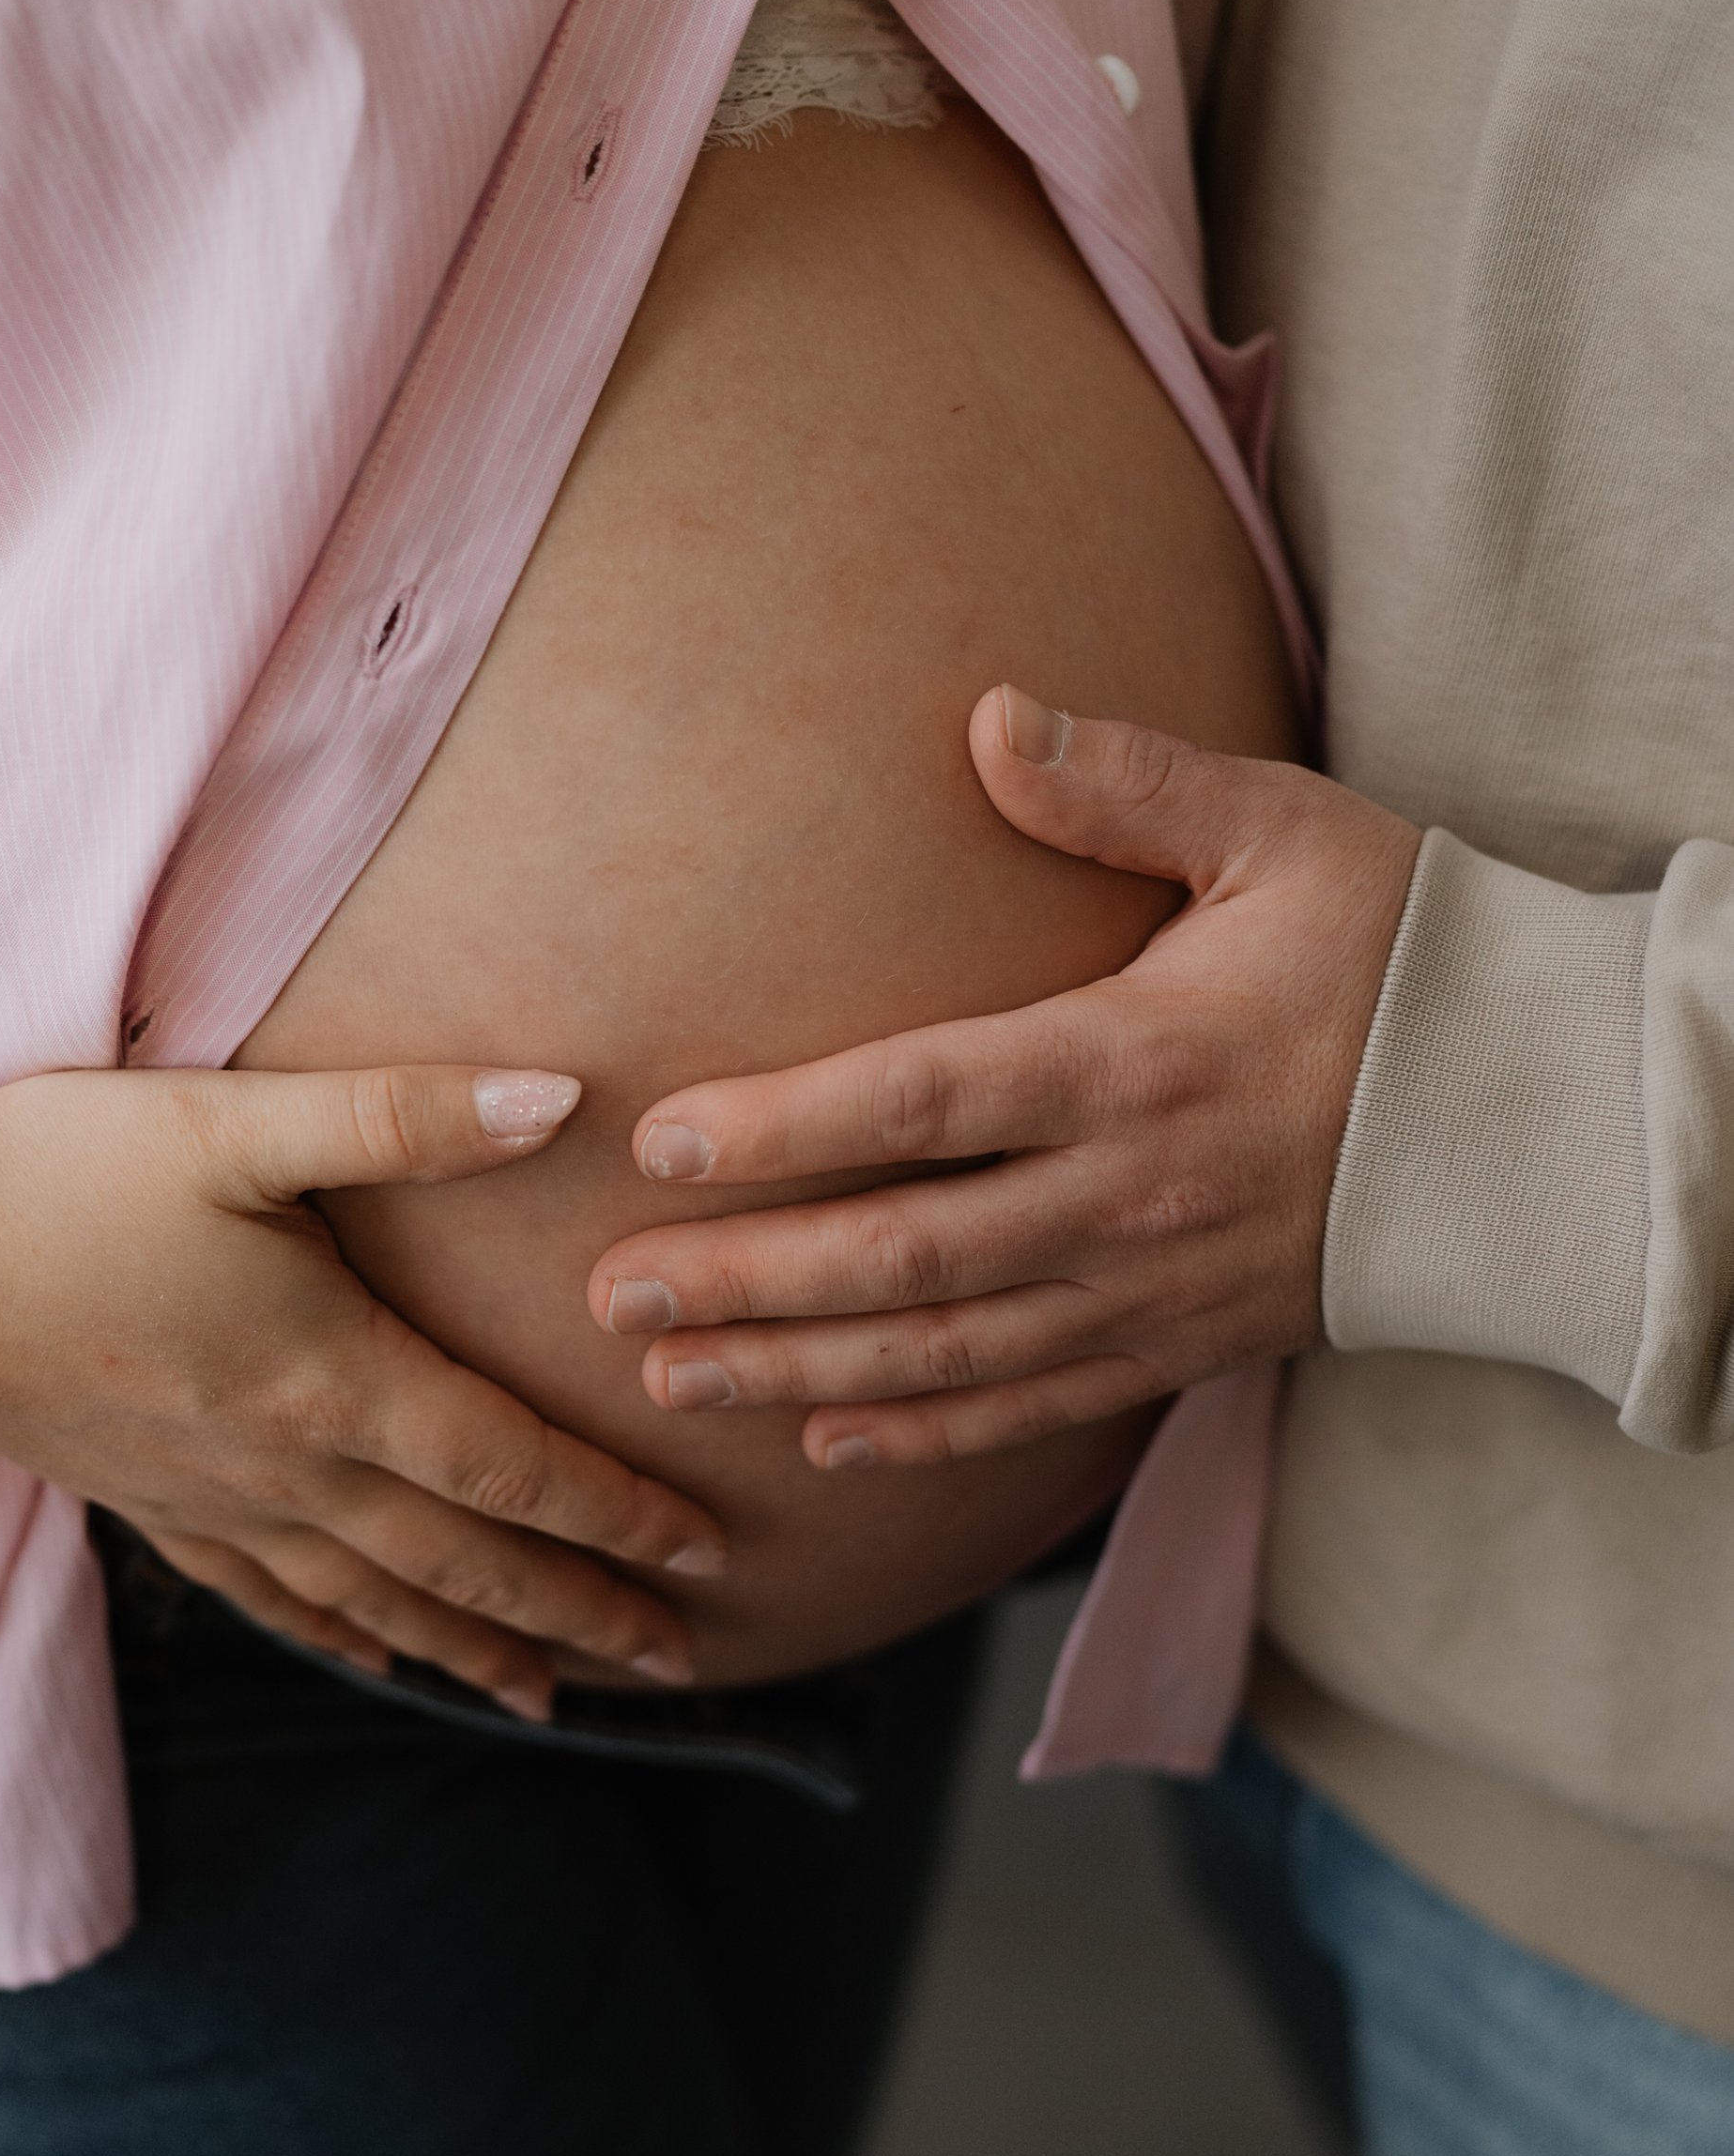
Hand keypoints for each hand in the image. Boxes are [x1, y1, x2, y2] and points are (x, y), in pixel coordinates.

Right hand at [0, 1060, 723, 1714]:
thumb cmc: (51, 1171)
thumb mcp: (232, 1121)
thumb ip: (404, 1114)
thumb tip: (564, 1097)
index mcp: (324, 1380)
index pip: (510, 1470)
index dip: (617, 1514)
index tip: (710, 1553)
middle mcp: (280, 1471)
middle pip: (465, 1564)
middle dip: (581, 1613)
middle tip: (683, 1658)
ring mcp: (208, 1505)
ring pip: (377, 1607)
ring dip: (479, 1650)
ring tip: (562, 1695)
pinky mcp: (145, 1509)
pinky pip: (276, 1604)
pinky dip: (355, 1640)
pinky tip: (390, 1658)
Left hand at [586, 686, 1420, 1467]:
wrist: (1545, 1121)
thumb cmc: (1409, 958)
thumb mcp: (1286, 833)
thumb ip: (1128, 782)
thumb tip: (989, 714)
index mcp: (1134, 1061)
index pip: (925, 1103)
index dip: (788, 1127)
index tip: (666, 1141)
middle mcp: (1129, 1199)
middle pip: (905, 1257)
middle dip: (748, 1279)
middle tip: (610, 1293)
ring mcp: (1153, 1292)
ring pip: (948, 1355)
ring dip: (800, 1372)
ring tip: (671, 1376)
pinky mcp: (1182, 1350)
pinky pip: (1032, 1412)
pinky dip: (925, 1436)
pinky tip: (824, 1440)